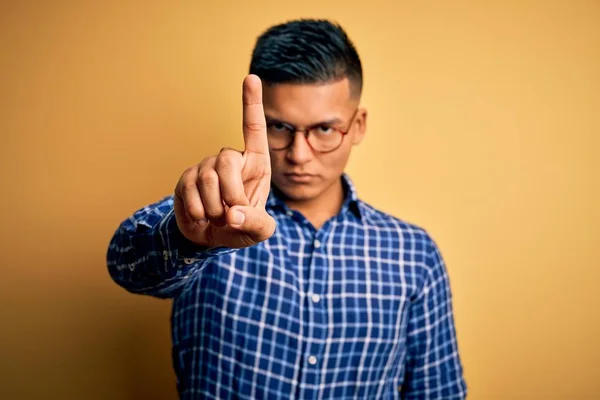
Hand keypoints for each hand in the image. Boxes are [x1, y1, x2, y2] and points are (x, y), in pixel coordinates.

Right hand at [173, 75, 275, 248]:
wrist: (210, 238)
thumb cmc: (241, 229)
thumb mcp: (259, 232)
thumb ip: (256, 224)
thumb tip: (234, 214)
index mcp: (255, 165)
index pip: (254, 129)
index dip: (251, 104)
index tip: (251, 77)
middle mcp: (231, 160)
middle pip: (226, 159)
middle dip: (230, 193)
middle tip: (232, 214)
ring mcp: (206, 167)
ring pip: (207, 177)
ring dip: (214, 206)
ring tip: (217, 216)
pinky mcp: (186, 179)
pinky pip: (189, 189)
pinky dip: (198, 210)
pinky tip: (202, 216)